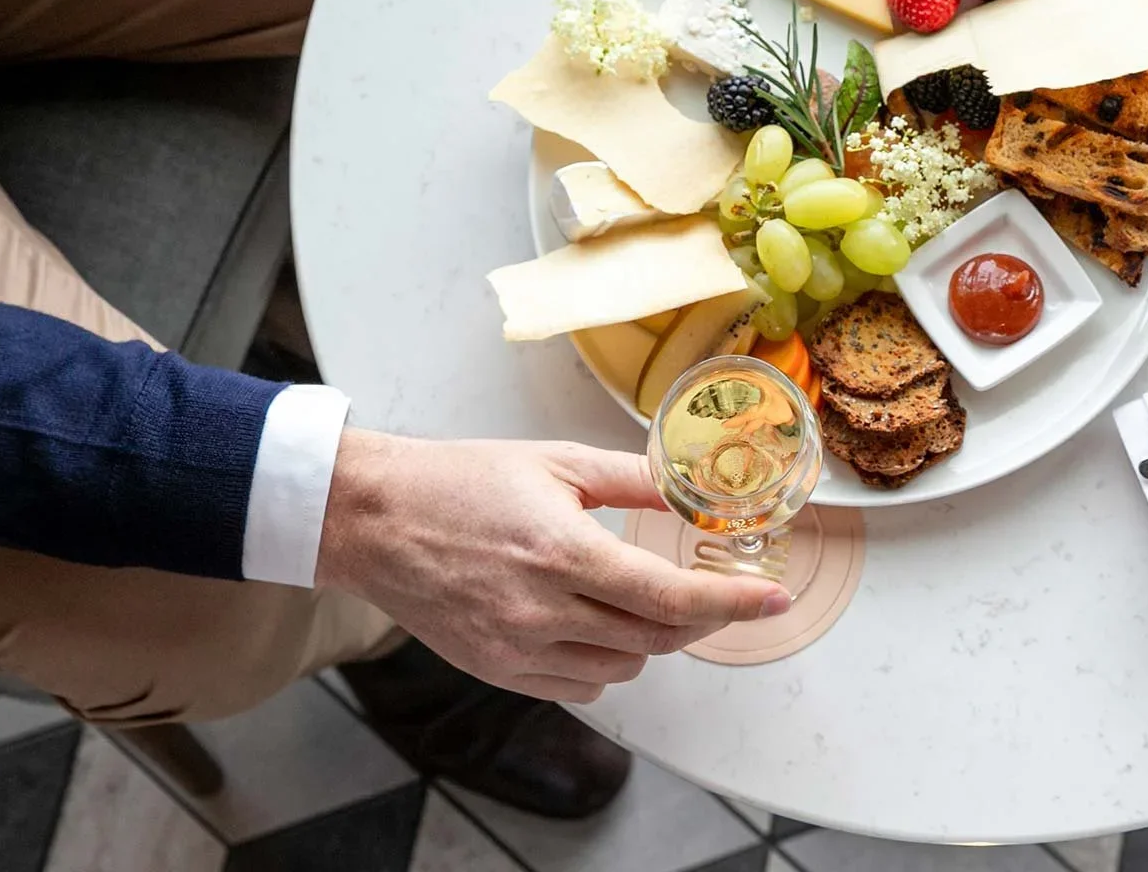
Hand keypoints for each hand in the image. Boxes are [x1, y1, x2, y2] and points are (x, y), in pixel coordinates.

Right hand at [315, 430, 789, 702]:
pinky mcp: (496, 669)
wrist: (374, 520)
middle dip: (700, 619)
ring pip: (623, 666)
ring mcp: (517, 648)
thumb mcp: (556, 462)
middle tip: (719, 593)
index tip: (772, 600)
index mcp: (563, 551)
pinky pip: (579, 684)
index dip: (730, 604)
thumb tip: (691, 491)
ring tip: (647, 600)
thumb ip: (632, 480)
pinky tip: (600, 625)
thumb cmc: (461, 480)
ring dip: (652, 639)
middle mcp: (542, 610)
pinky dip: (607, 661)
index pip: (668, 597)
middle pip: (655, 639)